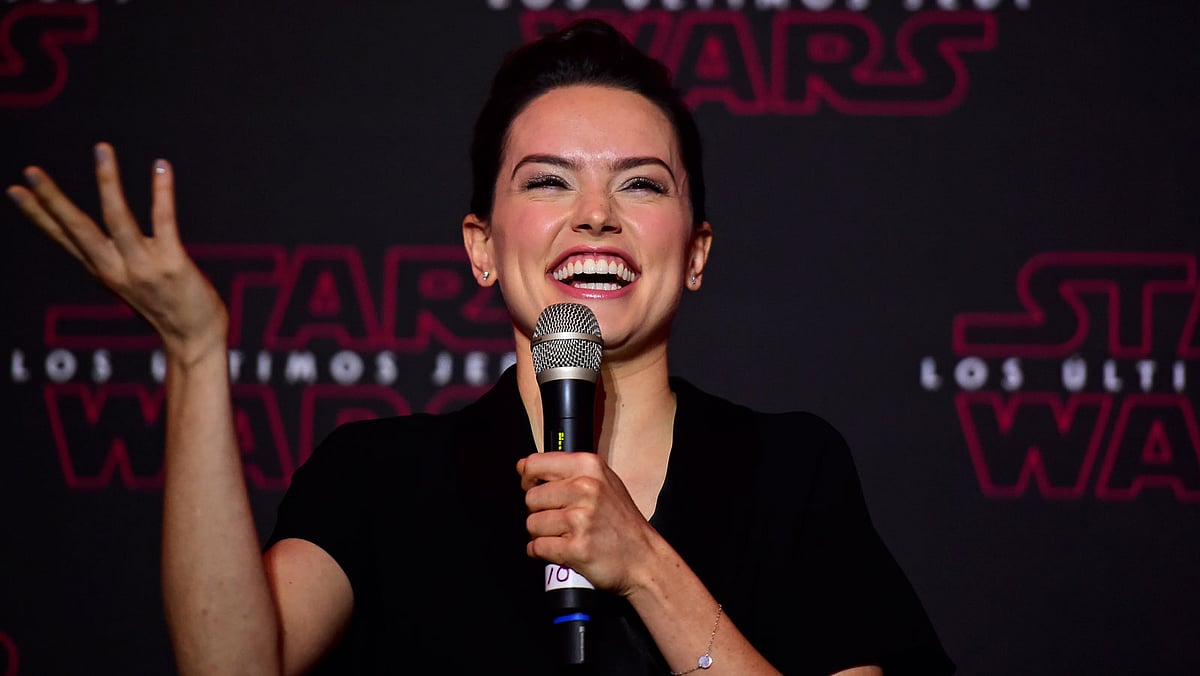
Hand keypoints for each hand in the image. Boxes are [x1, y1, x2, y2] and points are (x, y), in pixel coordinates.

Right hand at [8, 142, 228, 366]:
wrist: (195, 341)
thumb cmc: (167, 308)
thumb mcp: (130, 284)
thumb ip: (115, 260)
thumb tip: (103, 239)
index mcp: (103, 271)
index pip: (63, 238)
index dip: (38, 214)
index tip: (15, 189)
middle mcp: (116, 268)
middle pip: (77, 228)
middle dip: (53, 199)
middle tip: (31, 171)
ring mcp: (143, 266)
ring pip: (118, 218)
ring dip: (108, 181)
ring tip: (101, 149)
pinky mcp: (172, 264)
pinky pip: (164, 221)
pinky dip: (161, 192)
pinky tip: (161, 167)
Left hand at [517, 450, 662, 596]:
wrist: (644, 559)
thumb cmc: (622, 523)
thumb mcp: (603, 482)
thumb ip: (566, 471)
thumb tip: (523, 466)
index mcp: (589, 467)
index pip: (535, 464)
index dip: (528, 479)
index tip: (535, 488)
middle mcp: (585, 488)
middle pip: (531, 498)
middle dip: (539, 512)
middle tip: (559, 520)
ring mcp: (581, 519)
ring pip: (531, 524)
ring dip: (542, 534)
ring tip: (563, 536)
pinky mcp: (576, 548)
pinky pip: (537, 548)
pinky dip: (542, 553)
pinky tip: (559, 550)